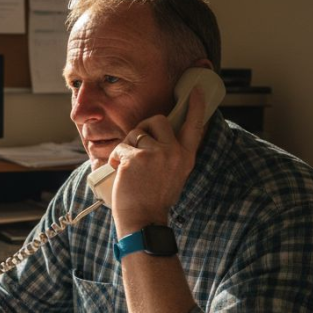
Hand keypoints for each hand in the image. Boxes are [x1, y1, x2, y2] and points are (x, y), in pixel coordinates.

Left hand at [109, 87, 208, 235]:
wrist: (142, 221)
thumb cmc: (153, 199)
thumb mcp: (173, 175)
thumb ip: (171, 154)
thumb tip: (158, 135)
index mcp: (186, 157)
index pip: (195, 126)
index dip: (196, 107)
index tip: (197, 91)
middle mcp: (174, 152)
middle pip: (158, 120)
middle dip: (144, 128)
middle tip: (137, 148)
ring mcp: (155, 154)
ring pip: (136, 133)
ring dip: (127, 147)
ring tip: (129, 167)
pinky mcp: (135, 158)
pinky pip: (120, 146)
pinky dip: (115, 158)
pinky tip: (119, 172)